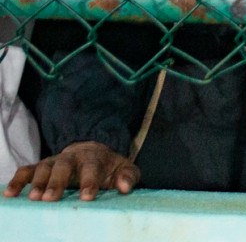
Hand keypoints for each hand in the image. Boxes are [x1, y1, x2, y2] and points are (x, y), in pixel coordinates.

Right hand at [4, 141, 140, 200]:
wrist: (92, 152)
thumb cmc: (108, 167)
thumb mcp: (124, 169)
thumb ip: (128, 176)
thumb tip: (125, 187)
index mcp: (94, 157)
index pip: (92, 167)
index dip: (89, 181)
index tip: (87, 197)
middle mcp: (72, 157)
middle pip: (64, 166)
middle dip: (57, 182)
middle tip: (51, 199)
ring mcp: (54, 161)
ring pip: (44, 167)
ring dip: (38, 182)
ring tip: (33, 199)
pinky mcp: (41, 167)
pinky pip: (26, 170)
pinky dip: (18, 180)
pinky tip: (10, 193)